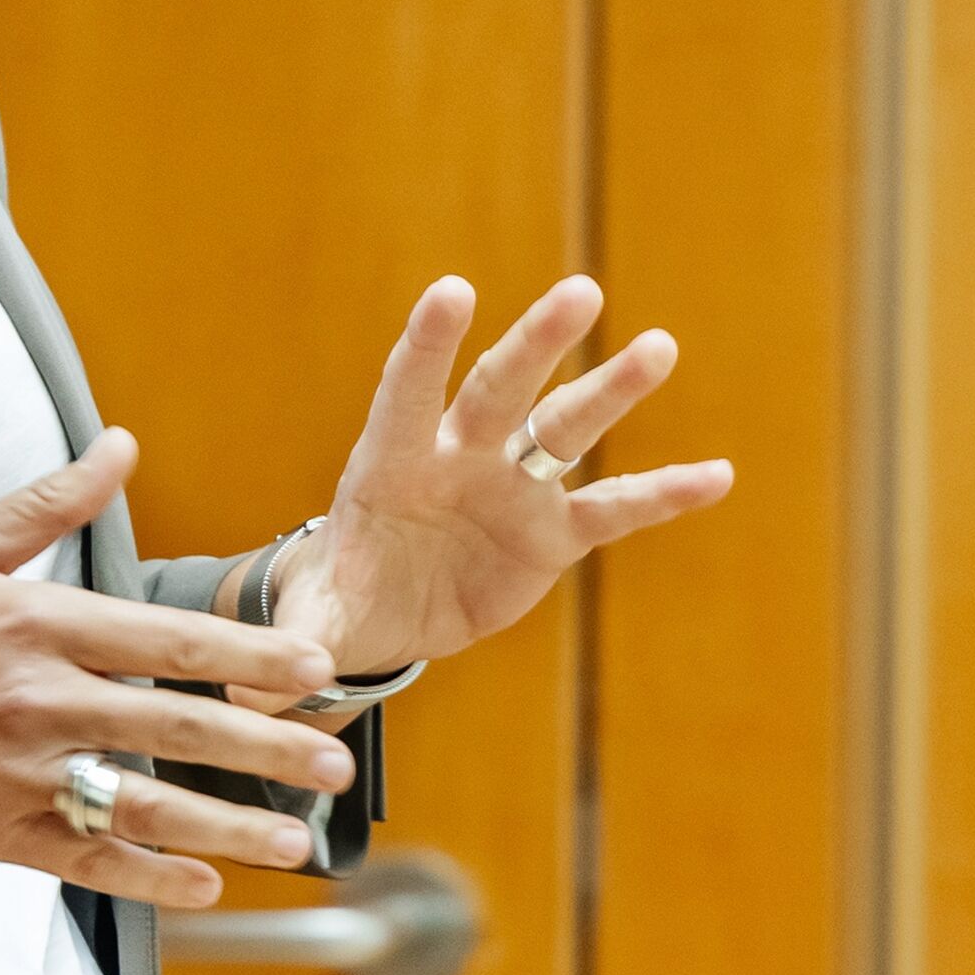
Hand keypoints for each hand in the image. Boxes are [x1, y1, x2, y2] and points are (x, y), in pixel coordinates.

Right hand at [0, 434, 354, 909]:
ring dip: (227, 829)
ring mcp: (19, 777)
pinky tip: (205, 883)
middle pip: (173, 729)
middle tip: (336, 765)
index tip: (316, 670)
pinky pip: (87, 859)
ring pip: (142, 806)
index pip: (164, 643)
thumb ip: (47, 504)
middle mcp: (36, 704)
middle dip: (265, 749)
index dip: (249, 657)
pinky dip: (149, 877)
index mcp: (33, 626)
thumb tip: (120, 446)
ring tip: (295, 844)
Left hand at [272, 278, 731, 678]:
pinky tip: (717, 475)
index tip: (452, 292)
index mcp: (390, 463)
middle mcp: (458, 456)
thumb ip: (305, 638)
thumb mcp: (320, 619)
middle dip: (537, 344)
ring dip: (611, 390)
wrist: (389, 613)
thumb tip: (257, 682)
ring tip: (659, 347)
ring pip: (564, 429)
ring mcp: (511, 488)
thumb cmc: (344, 596)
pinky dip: (662, 495)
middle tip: (580, 293)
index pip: (406, 393)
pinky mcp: (552, 533)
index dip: (426, 347)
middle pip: (501, 390)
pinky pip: (612, 510)